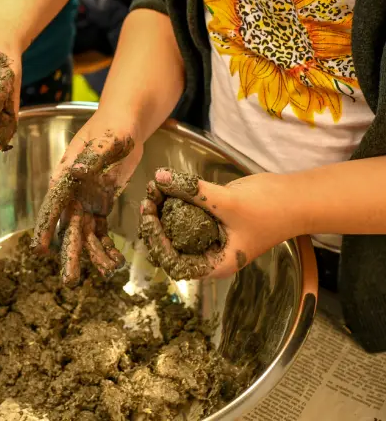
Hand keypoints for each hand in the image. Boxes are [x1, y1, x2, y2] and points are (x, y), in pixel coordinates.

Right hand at [32, 111, 141, 285]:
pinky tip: (115, 261)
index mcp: (66, 177)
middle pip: (68, 227)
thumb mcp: (105, 141)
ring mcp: (86, 201)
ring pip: (86, 233)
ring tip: (106, 273)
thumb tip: (73, 171)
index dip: (46, 228)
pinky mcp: (101, 204)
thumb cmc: (113, 128)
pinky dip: (106, 245)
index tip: (39, 250)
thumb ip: (91, 157)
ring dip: (93, 254)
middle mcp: (73, 193)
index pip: (53, 204)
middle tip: (69, 281)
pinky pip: (100, 230)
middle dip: (69, 253)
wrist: (125, 125)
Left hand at [139, 169, 294, 279]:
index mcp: (215, 264)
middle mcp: (210, 253)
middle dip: (157, 223)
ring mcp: (212, 236)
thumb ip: (192, 192)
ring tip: (153, 189)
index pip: (175, 262)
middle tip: (147, 199)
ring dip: (164, 210)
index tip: (149, 218)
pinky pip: (188, 213)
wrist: (297, 197)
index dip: (157, 243)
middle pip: (172, 244)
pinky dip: (176, 201)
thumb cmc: (269, 209)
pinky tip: (166, 185)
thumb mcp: (227, 202)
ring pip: (178, 227)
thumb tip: (159, 178)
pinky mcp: (213, 219)